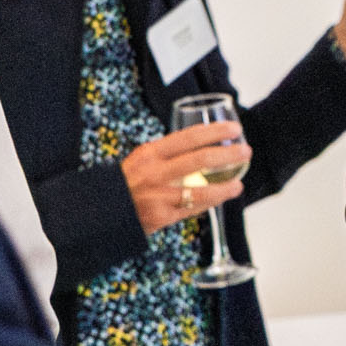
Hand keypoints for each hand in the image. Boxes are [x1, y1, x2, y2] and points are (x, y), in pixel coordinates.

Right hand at [119, 123, 250, 234]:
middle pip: (200, 159)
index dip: (215, 131)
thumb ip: (166, 155)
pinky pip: (193, 209)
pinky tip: (221, 199)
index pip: (189, 137)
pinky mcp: (161, 217)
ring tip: (238, 184)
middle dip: (228, 154)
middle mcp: (155, 172)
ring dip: (225, 187)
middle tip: (246, 151)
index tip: (234, 128)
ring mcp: (159, 195)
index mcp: (150, 153)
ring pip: (201, 190)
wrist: (100, 212)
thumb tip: (199, 146)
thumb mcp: (140, 161)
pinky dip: (209, 203)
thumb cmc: (125, 184)